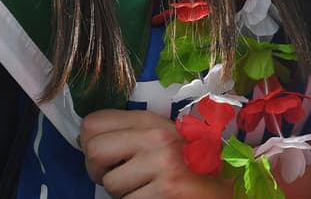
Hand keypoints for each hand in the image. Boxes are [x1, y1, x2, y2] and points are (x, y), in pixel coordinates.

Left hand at [80, 109, 231, 198]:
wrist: (225, 187)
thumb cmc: (187, 165)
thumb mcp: (160, 138)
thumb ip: (129, 134)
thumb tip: (85, 140)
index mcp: (150, 120)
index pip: (93, 123)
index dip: (90, 144)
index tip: (106, 158)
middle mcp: (156, 137)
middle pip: (94, 152)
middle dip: (98, 173)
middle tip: (118, 179)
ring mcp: (162, 164)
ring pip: (110, 185)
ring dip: (123, 195)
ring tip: (145, 189)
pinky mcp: (167, 191)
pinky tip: (155, 198)